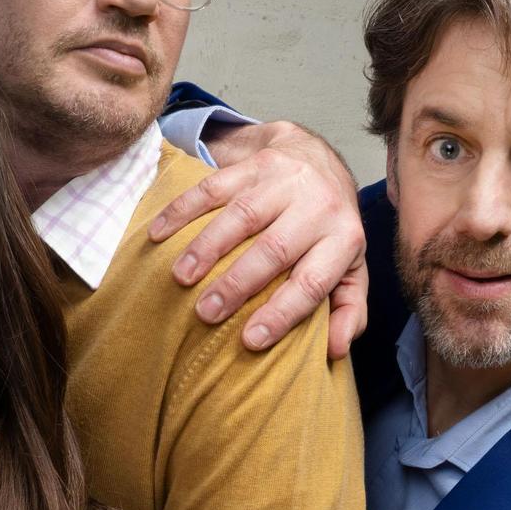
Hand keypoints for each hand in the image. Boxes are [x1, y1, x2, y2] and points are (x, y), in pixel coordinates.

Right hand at [148, 120, 367, 358]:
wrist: (318, 159)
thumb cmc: (329, 230)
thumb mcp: (351, 270)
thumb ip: (349, 311)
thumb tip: (336, 350)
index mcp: (344, 239)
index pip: (312, 282)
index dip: (282, 313)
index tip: (250, 340)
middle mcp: (317, 205)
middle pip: (274, 249)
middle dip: (237, 284)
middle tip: (206, 313)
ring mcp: (283, 180)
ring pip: (242, 215)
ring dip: (206, 247)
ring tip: (181, 278)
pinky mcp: (251, 164)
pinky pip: (212, 186)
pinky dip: (181, 211)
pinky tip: (159, 235)